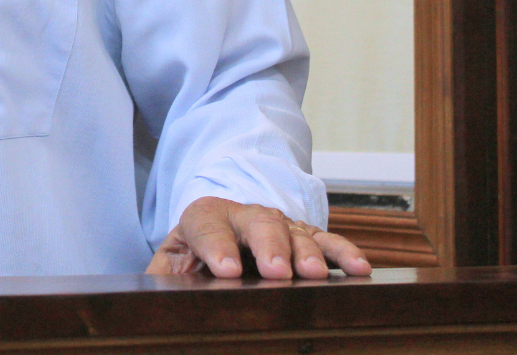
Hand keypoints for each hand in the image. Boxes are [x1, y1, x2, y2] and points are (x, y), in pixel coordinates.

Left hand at [145, 196, 371, 278]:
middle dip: (267, 247)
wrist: (214, 238)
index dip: (216, 246)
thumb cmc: (190, 260)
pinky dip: (343, 252)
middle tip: (275, 271)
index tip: (225, 271)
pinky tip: (358, 269)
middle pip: (257, 223)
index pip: (206, 226)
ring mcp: (277, 225)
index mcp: (203, 218)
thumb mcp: (169, 266)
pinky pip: (326, 242)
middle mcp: (243, 215)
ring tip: (313, 274)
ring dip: (305, 253)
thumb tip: (158, 301)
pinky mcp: (304, 237)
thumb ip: (162, 278)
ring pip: (294, 232)